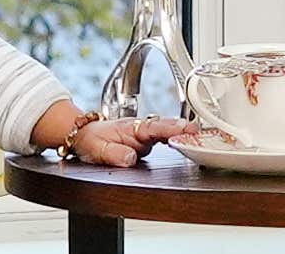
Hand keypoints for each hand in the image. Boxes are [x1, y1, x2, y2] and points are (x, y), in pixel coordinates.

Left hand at [31, 98, 188, 164]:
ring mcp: (145, 136)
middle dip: (183, 128)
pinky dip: (176, 138)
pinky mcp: (147, 142)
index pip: (154, 127)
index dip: (171, 129)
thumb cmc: (91, 140)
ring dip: (182, 133)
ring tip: (198, 137)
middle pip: (166, 126)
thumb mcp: (98, 150)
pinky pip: (165, 138)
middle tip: (199, 131)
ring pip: (167, 131)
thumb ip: (114, 153)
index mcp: (131, 128)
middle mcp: (141, 130)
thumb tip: (131, 158)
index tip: (185, 130)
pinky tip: (187, 141)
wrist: (85, 137)